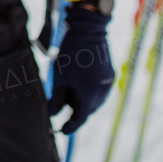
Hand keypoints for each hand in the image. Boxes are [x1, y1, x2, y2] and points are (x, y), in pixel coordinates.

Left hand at [48, 5, 114, 132]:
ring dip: (82, 102)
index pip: (80, 118)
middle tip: (60, 107)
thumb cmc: (70, 53)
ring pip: (94, 102)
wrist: (88, 30)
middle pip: (88, 110)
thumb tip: (52, 114)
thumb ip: (55, 98)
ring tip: (68, 93)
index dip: (70, 126)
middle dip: (74, 111)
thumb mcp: (59, 76)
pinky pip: (99, 92)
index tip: (61, 130)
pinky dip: (89, 93)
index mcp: (89, 94)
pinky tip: (78, 84)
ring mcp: (108, 84)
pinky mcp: (110, 76)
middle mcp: (102, 92)